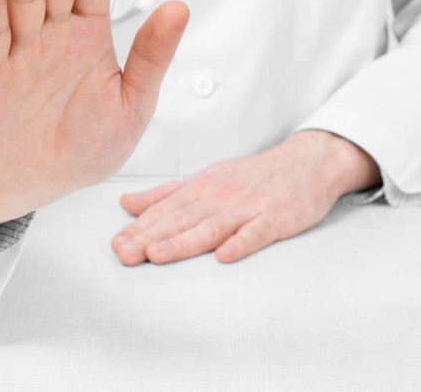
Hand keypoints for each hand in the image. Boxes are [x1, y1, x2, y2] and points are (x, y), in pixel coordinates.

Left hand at [111, 130, 381, 264]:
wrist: (306, 163)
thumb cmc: (250, 176)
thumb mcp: (203, 179)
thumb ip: (164, 194)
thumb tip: (124, 203)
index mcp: (199, 189)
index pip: (163, 211)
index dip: (138, 229)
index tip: (114, 245)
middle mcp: (218, 197)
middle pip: (180, 220)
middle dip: (149, 238)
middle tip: (123, 254)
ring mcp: (247, 207)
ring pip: (210, 227)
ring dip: (182, 242)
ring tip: (156, 256)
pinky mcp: (275, 218)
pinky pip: (256, 233)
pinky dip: (241, 243)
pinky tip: (224, 257)